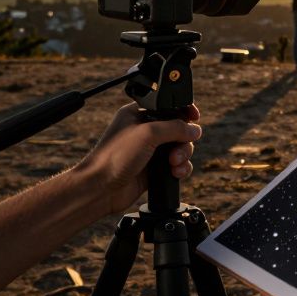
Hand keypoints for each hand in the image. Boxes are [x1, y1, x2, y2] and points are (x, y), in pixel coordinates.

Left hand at [73, 102, 201, 216]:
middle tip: (175, 151)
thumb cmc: (115, 157)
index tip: (194, 116)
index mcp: (138, 114)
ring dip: (183, 155)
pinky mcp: (155, 169)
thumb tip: (195, 130)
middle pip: (179, 128)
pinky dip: (181, 168)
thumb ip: (175, 127)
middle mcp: (145, 130)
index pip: (168, 106)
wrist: (101, 189)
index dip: (183, 110)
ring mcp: (151, 150)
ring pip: (181, 147)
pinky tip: (175, 173)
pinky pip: (178, 165)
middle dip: (184, 139)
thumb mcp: (148, 133)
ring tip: (173, 164)